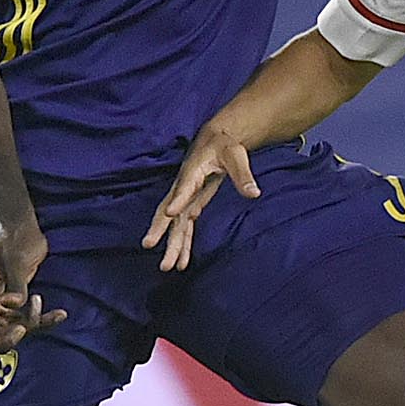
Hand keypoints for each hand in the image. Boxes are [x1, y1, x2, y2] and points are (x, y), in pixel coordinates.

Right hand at [0, 219, 67, 373]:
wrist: (23, 228)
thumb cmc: (16, 238)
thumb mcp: (17, 259)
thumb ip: (16, 284)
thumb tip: (14, 304)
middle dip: (5, 337)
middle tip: (24, 328)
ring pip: (7, 330)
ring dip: (29, 324)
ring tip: (43, 305)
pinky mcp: (10, 304)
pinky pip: (24, 320)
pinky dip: (41, 319)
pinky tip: (59, 313)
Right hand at [140, 123, 259, 271]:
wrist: (215, 139)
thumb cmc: (225, 145)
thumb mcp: (236, 155)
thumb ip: (243, 175)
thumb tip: (254, 193)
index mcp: (192, 172)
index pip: (183, 188)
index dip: (178, 200)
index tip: (171, 213)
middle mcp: (184, 187)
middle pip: (169, 210)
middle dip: (160, 228)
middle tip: (150, 245)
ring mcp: (185, 198)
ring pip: (175, 224)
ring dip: (171, 244)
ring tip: (167, 267)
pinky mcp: (190, 204)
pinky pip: (184, 227)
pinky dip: (183, 243)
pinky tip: (181, 262)